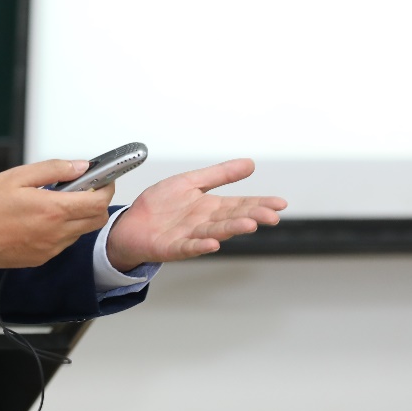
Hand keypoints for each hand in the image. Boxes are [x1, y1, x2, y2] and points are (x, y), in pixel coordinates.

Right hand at [0, 159, 116, 268]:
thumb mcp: (17, 176)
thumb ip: (54, 169)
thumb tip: (80, 166)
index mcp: (53, 210)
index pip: (98, 202)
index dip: (106, 187)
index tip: (103, 177)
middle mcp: (56, 233)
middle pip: (97, 219)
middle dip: (97, 201)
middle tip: (83, 187)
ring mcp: (50, 248)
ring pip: (81, 231)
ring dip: (79, 215)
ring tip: (57, 200)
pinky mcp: (41, 258)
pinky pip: (64, 242)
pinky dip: (64, 228)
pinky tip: (44, 217)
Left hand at [105, 158, 285, 271]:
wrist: (131, 224)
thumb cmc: (161, 205)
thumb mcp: (191, 181)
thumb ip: (220, 174)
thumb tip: (250, 163)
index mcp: (211, 207)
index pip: (240, 205)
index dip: (260, 203)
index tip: (280, 204)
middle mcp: (205, 223)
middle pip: (232, 219)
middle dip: (252, 217)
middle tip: (271, 217)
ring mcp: (190, 236)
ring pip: (215, 232)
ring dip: (232, 230)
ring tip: (249, 226)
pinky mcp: (172, 247)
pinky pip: (188, 247)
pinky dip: (200, 245)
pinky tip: (212, 244)